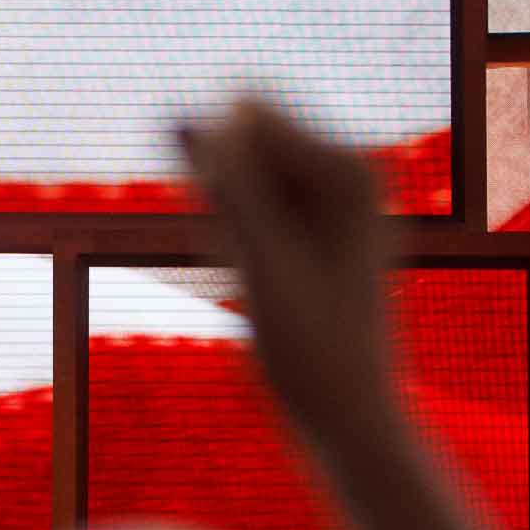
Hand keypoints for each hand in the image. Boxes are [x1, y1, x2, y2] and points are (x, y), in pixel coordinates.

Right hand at [181, 99, 398, 455]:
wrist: (345, 414)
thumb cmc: (308, 348)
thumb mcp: (259, 264)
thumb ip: (224, 185)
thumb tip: (179, 118)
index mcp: (350, 167)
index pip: (246, 114)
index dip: (218, 174)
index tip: (244, 243)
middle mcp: (350, 168)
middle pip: (243, 140)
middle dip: (224, 192)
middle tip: (256, 265)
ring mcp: (332, 195)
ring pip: (239, 172)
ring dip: (226, 218)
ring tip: (263, 277)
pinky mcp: (314, 221)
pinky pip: (247, 200)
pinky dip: (235, 235)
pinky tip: (261, 280)